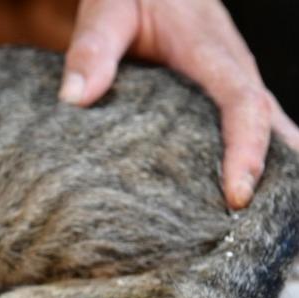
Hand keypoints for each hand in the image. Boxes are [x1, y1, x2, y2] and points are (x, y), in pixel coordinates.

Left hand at [60, 0, 298, 209]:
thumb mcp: (107, 11)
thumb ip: (92, 51)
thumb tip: (75, 98)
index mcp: (210, 52)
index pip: (241, 104)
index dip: (246, 150)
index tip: (236, 194)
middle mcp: (231, 68)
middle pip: (267, 125)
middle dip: (269, 174)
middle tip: (255, 228)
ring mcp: (229, 79)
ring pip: (264, 126)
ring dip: (268, 170)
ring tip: (254, 225)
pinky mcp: (217, 89)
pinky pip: (244, 124)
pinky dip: (252, 156)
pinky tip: (237, 194)